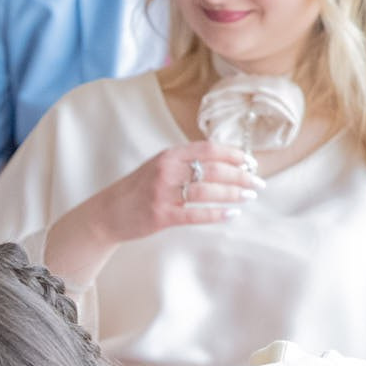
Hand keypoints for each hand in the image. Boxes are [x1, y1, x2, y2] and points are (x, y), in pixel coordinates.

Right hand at [90, 141, 262, 246]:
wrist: (107, 213)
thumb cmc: (137, 191)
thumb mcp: (158, 167)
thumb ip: (184, 163)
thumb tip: (223, 163)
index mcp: (168, 155)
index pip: (208, 149)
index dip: (233, 154)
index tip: (251, 162)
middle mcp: (165, 171)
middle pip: (213, 170)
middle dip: (240, 176)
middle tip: (258, 183)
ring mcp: (162, 193)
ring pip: (207, 191)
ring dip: (233, 194)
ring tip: (248, 196)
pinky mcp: (160, 215)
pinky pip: (195, 214)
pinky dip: (216, 214)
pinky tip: (231, 214)